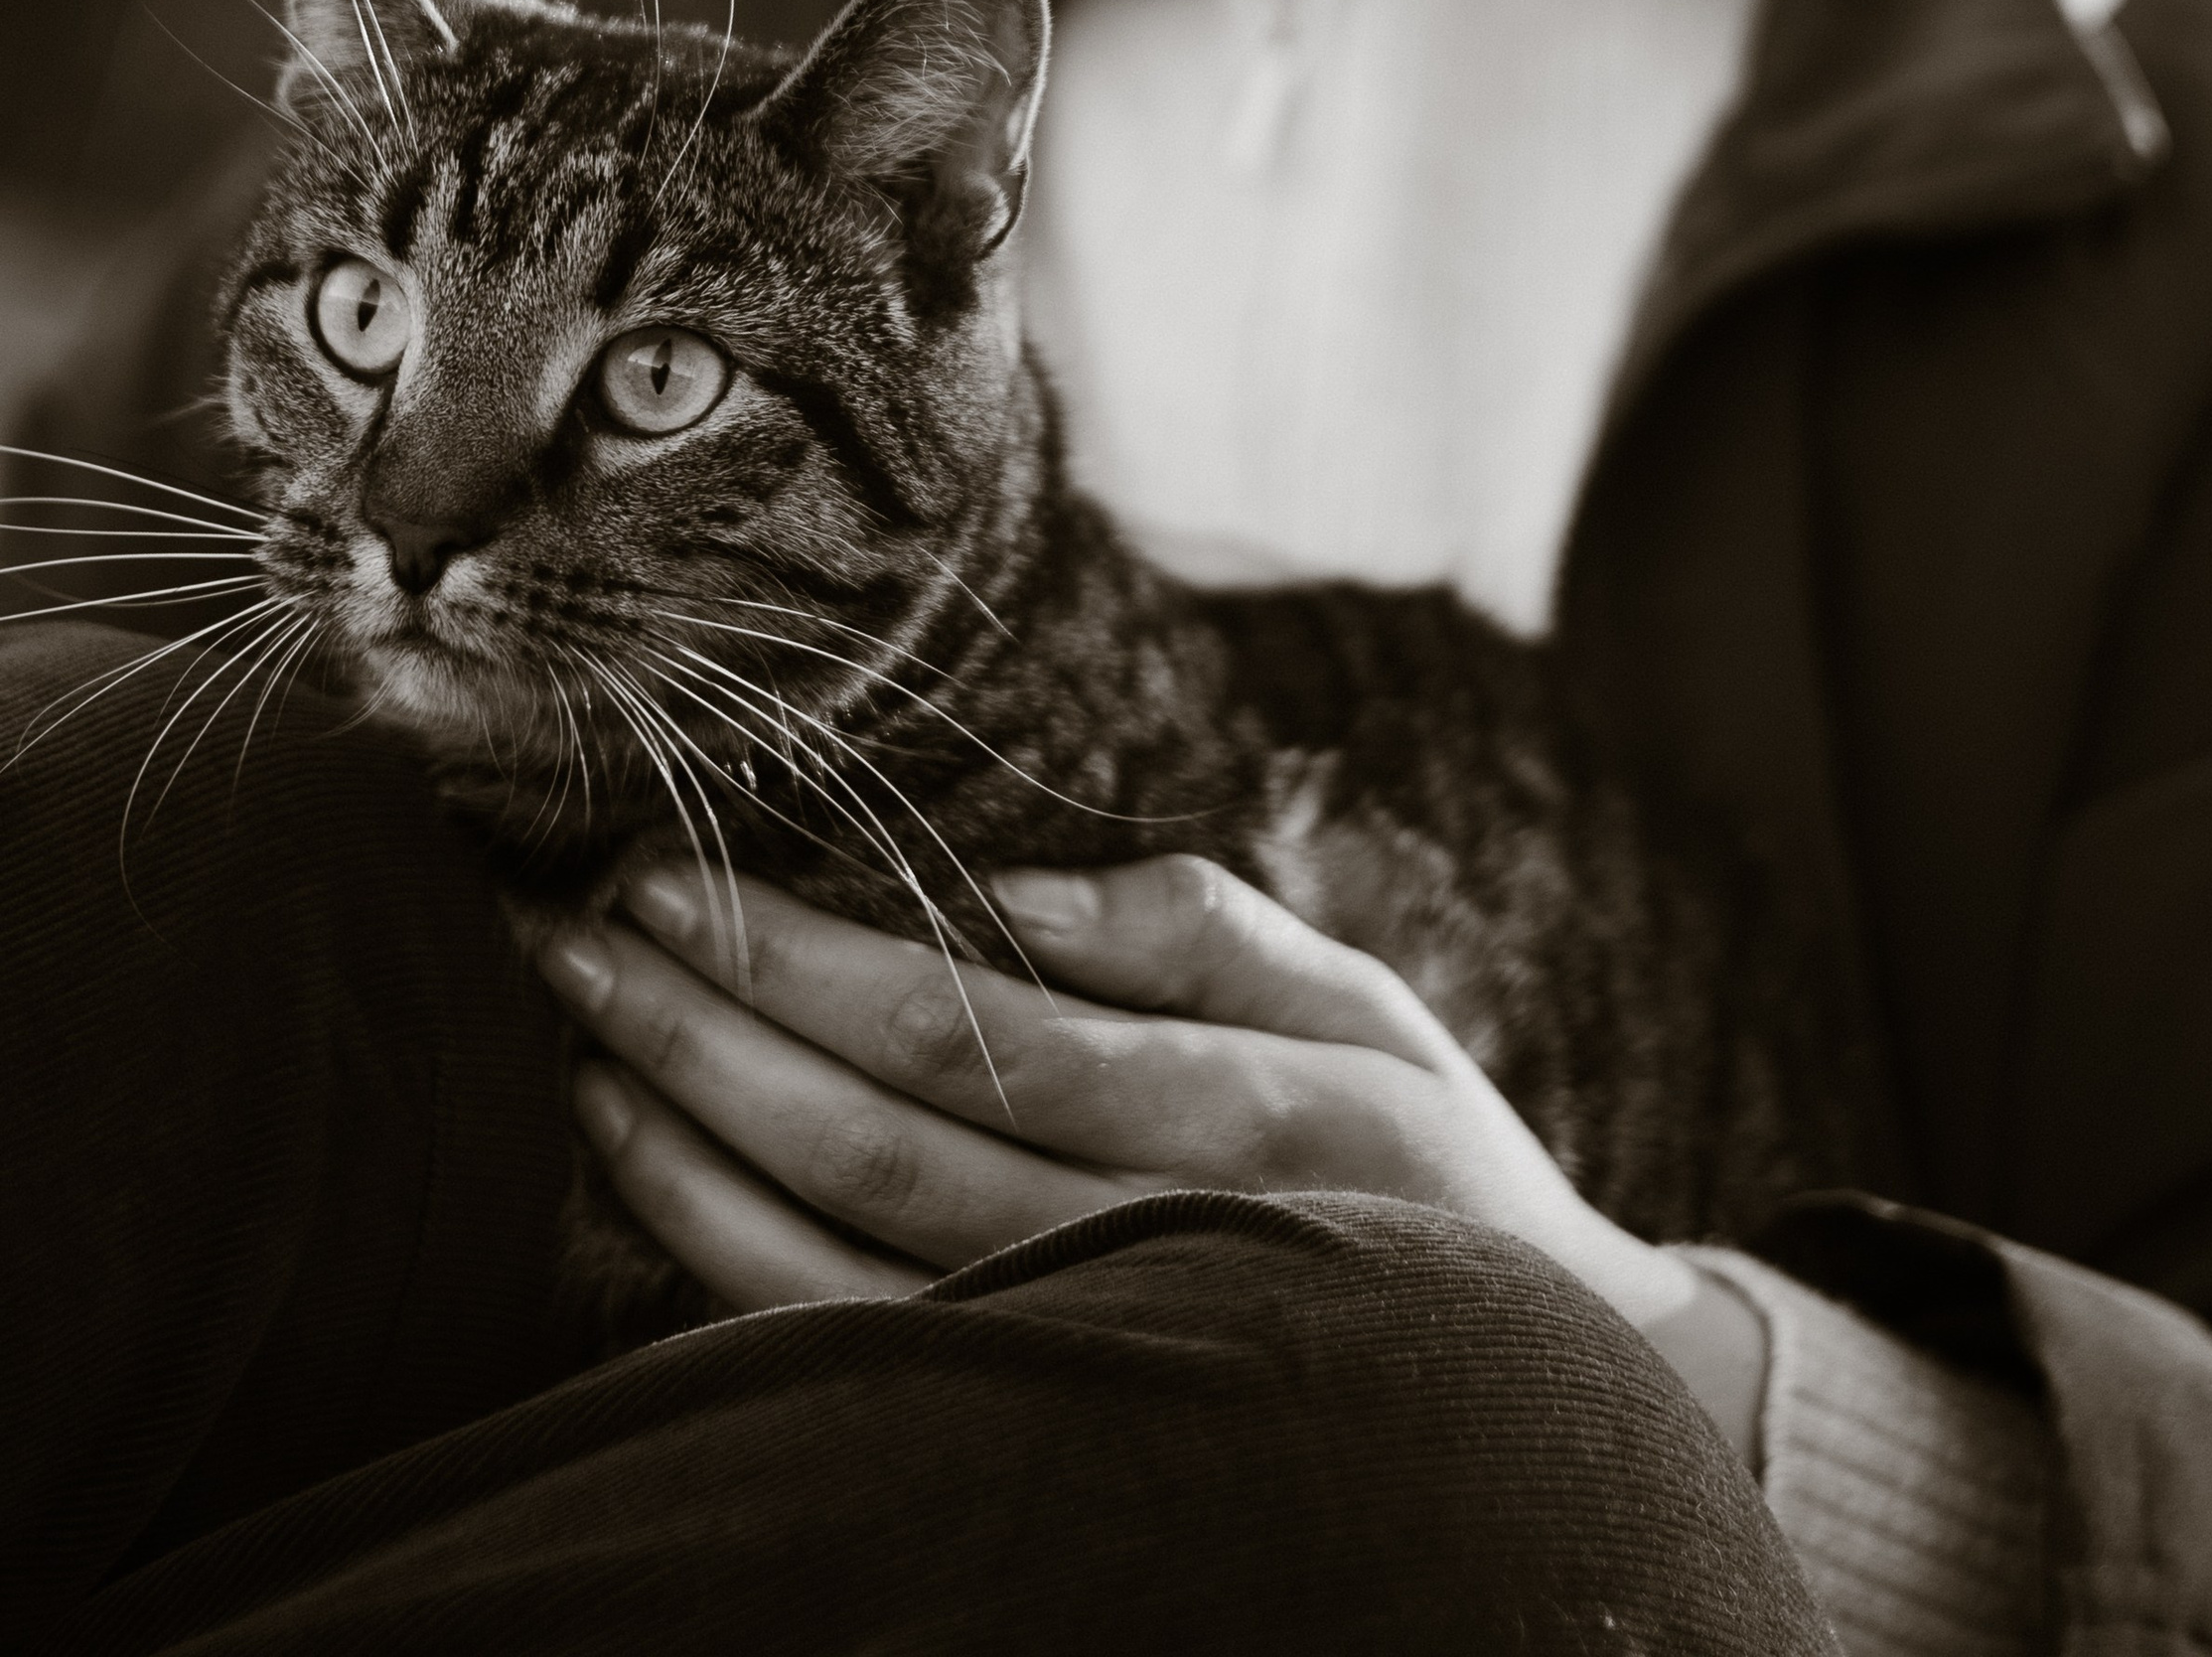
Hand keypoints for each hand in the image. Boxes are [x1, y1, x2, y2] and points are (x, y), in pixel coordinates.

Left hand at [536, 855, 1765, 1455]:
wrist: (1536, 1412)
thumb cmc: (1430, 1169)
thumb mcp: (1370, 1011)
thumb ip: (1204, 933)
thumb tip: (1021, 894)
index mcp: (1239, 1114)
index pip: (965, 1028)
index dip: (799, 956)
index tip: (672, 871)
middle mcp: (1154, 1250)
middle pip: (874, 1144)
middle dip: (703, 1031)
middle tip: (572, 932)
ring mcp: (1092, 1369)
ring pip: (836, 1276)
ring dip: (683, 1157)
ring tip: (584, 1047)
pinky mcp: (1045, 1444)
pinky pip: (851, 1371)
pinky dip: (728, 1282)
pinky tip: (650, 1190)